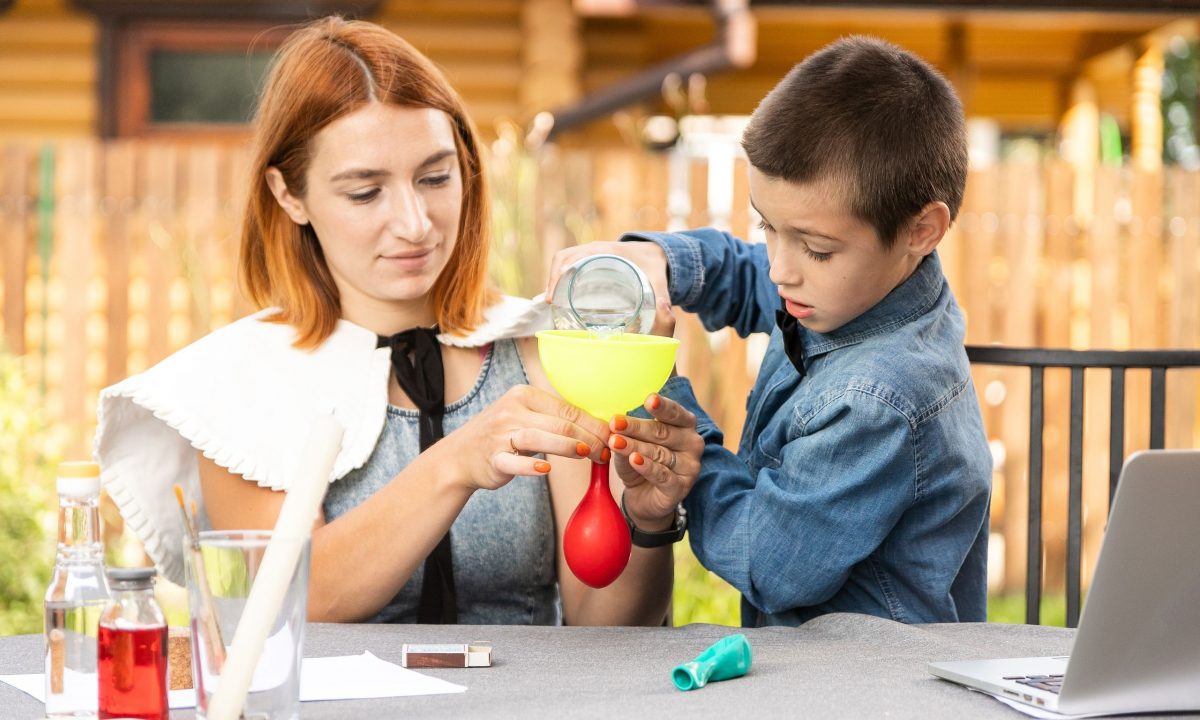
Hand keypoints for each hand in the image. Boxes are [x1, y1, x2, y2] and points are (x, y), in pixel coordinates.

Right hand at [444, 385, 611, 490]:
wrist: (461, 456)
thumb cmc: (503, 435)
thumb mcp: (526, 417)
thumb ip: (555, 419)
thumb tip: (599, 426)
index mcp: (524, 396)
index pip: (567, 409)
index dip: (593, 424)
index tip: (611, 438)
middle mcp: (511, 411)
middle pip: (558, 423)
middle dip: (588, 437)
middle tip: (606, 451)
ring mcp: (500, 435)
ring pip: (538, 438)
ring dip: (566, 447)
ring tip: (588, 454)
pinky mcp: (492, 458)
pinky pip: (513, 461)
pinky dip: (530, 466)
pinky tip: (547, 470)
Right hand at [545, 240, 669, 314]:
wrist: (657, 251)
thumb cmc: (654, 264)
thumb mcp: (658, 279)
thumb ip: (663, 296)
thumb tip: (665, 316)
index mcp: (606, 250)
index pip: (574, 256)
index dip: (561, 272)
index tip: (555, 293)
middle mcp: (595, 249)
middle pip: (564, 258)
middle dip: (553, 277)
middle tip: (552, 301)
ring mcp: (591, 252)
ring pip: (563, 260)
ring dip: (554, 276)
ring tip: (552, 300)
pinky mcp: (590, 259)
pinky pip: (569, 263)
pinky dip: (560, 275)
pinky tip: (559, 294)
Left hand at [606, 392, 702, 529]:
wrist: (644, 497)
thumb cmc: (640, 461)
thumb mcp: (632, 443)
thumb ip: (627, 433)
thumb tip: (614, 422)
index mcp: (685, 425)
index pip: (675, 412)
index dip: (662, 406)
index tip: (649, 399)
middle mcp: (692, 443)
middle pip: (662, 432)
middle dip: (636, 427)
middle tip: (615, 423)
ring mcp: (690, 466)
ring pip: (659, 453)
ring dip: (635, 447)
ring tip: (615, 442)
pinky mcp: (681, 487)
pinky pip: (662, 475)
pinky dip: (647, 467)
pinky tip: (633, 459)